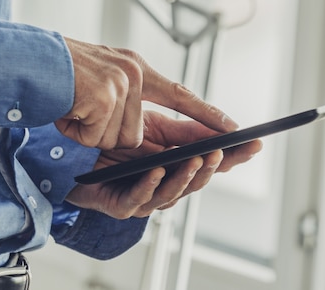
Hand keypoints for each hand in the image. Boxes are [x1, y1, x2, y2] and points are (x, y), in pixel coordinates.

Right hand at [55, 38, 238, 149]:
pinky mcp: (105, 98)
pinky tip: (69, 109)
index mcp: (136, 66)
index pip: (179, 94)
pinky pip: (96, 137)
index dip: (207, 113)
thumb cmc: (62, 71)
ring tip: (75, 107)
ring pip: (117, 140)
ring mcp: (121, 85)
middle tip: (86, 110)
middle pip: (135, 134)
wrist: (30, 59)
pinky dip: (78, 130)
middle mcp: (134, 73)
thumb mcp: (102, 75)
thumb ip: (127, 94)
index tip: (234, 129)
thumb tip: (139, 134)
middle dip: (108, 133)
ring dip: (91, 131)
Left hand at [65, 111, 262, 218]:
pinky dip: (150, 186)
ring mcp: (143, 193)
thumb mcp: (152, 122)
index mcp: (174, 160)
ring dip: (186, 176)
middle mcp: (163, 179)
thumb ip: (183, 125)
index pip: (209, 158)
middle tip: (225, 151)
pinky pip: (137, 198)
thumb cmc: (112, 135)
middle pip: (197, 178)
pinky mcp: (119, 202)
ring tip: (196, 159)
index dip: (232, 152)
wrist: (69, 145)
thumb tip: (220, 122)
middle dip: (213, 166)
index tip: (255, 142)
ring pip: (172, 192)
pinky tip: (158, 171)